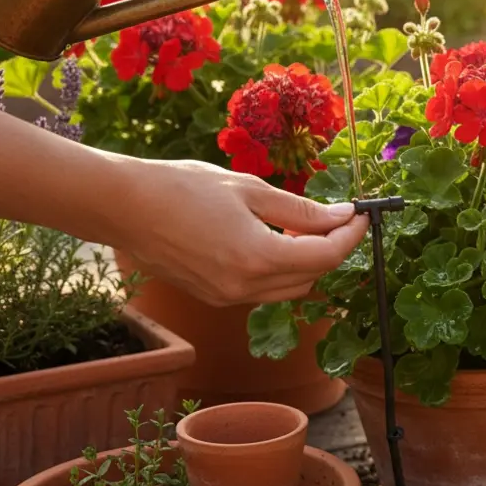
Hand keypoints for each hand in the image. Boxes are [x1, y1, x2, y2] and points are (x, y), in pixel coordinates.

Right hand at [109, 159, 368, 306]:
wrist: (122, 207)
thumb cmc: (182, 188)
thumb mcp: (249, 190)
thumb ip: (300, 208)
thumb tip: (342, 215)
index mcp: (258, 258)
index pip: (326, 256)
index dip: (351, 236)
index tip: (362, 213)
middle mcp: (245, 288)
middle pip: (313, 276)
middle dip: (333, 248)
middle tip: (338, 215)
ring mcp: (228, 298)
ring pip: (290, 288)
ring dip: (308, 261)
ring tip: (305, 224)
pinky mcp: (214, 297)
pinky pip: (264, 290)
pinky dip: (281, 268)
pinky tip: (274, 238)